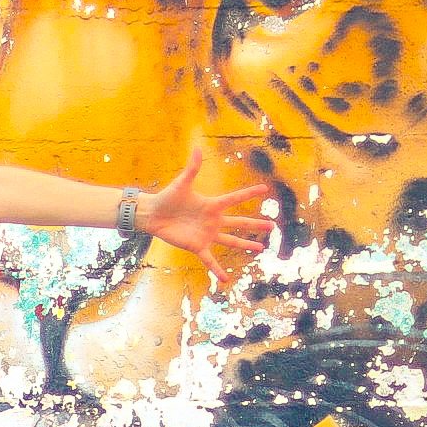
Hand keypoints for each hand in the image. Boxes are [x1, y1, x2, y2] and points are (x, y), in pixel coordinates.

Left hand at [138, 147, 275, 274]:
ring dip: (246, 245)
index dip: (249, 193)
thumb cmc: (167, 197)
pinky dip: (217, 270)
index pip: (235, 198)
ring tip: (261, 249)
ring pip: (231, 241)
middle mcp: (214, 220)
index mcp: (212, 204)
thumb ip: (192, 168)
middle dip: (256, 224)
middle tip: (273, 226)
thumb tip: (197, 147)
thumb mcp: (181, 183)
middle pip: (239, 222)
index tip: (265, 189)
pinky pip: (210, 260)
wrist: (153, 215)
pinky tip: (226, 279)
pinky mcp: (197, 246)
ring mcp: (207, 234)